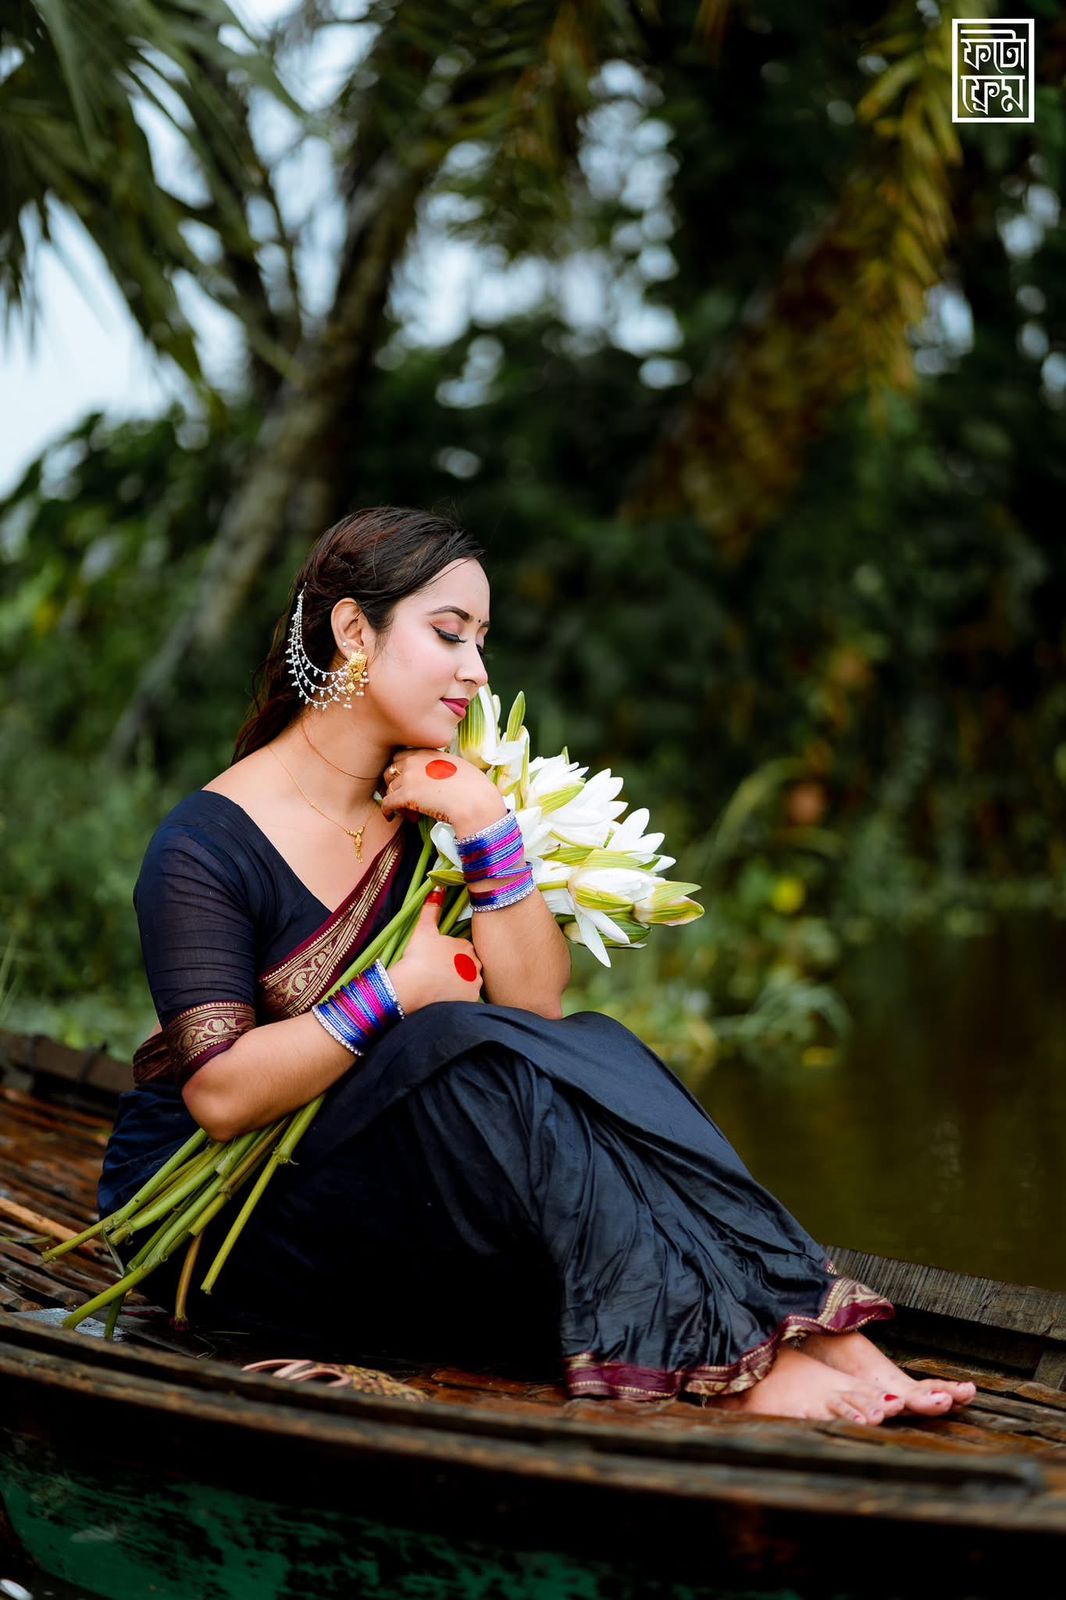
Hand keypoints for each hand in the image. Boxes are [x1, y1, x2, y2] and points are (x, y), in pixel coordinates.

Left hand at [379, 748, 504, 834]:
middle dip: (395, 784)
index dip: (403, 770)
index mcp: (428, 752)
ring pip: (390, 788)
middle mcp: (415, 761)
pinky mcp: (405, 795)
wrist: (475, 802)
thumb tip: (437, 776)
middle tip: (406, 798)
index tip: (410, 783)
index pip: (403, 756)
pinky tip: (391, 817)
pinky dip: (387, 811)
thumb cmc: (474, 788)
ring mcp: (408, 777)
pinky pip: (387, 803)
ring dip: (396, 800)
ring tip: (410, 813)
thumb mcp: (458, 766)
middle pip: (391, 770)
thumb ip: (441, 765)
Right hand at [389, 888, 482, 1011]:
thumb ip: (431, 910)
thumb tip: (438, 889)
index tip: (436, 961)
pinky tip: (444, 998)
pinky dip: (458, 999)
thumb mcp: (424, 929)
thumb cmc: (418, 958)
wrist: (413, 987)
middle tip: (437, 974)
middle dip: (456, 970)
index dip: (449, 955)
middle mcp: (475, 965)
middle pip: (467, 966)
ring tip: (439, 988)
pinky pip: (466, 999)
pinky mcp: (470, 1001)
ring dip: (458, 984)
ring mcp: (474, 984)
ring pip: (468, 983)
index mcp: (465, 947)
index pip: (462, 950)